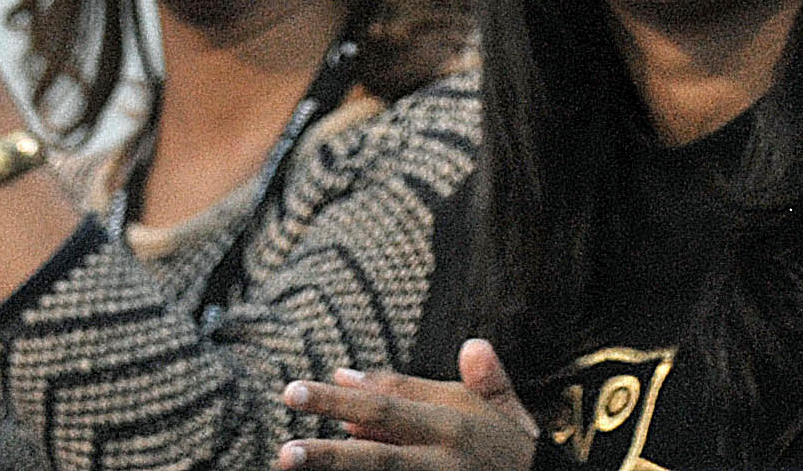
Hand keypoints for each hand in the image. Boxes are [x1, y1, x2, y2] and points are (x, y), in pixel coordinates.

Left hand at [279, 343, 538, 469]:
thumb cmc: (514, 455)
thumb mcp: (506, 413)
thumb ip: (486, 380)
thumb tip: (471, 344)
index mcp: (456, 418)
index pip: (396, 397)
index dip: (349, 391)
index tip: (307, 385)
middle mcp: (444, 449)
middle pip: (381, 431)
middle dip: (332, 418)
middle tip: (287, 407)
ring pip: (378, 467)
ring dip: (333, 462)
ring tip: (288, 457)